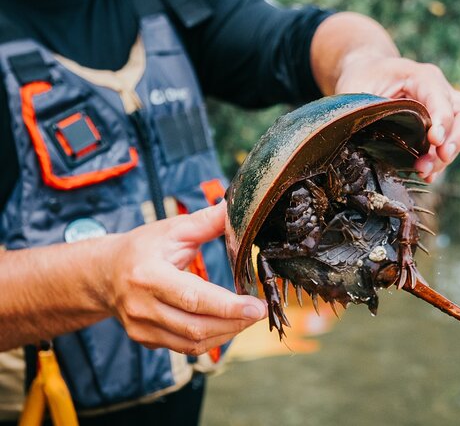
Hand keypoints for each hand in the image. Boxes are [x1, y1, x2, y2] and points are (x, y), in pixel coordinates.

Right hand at [100, 201, 266, 354]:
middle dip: (234, 321)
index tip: (256, 306)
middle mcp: (141, 306)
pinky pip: (185, 348)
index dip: (228, 306)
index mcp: (148, 275)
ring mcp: (142, 327)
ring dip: (226, 333)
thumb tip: (235, 208)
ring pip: (193, 342)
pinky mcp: (146, 340)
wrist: (105, 273)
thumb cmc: (143, 248)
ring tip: (247, 317)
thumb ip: (206, 222)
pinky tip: (227, 325)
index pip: (193, 297)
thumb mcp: (172, 229)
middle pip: (196, 325)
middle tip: (259, 311)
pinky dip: (211, 339)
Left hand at [335, 57, 459, 181]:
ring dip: (445, 156)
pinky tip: (426, 176)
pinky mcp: (437, 128)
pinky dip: (440, 162)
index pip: (440, 97)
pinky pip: (448, 145)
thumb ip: (364, 108)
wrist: (367, 73)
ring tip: (424, 172)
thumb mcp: (357, 88)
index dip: (442, 119)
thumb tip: (360, 134)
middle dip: (459, 138)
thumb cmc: (362, 78)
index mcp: (421, 77)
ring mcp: (442, 110)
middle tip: (442, 157)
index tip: (435, 141)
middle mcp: (438, 91)